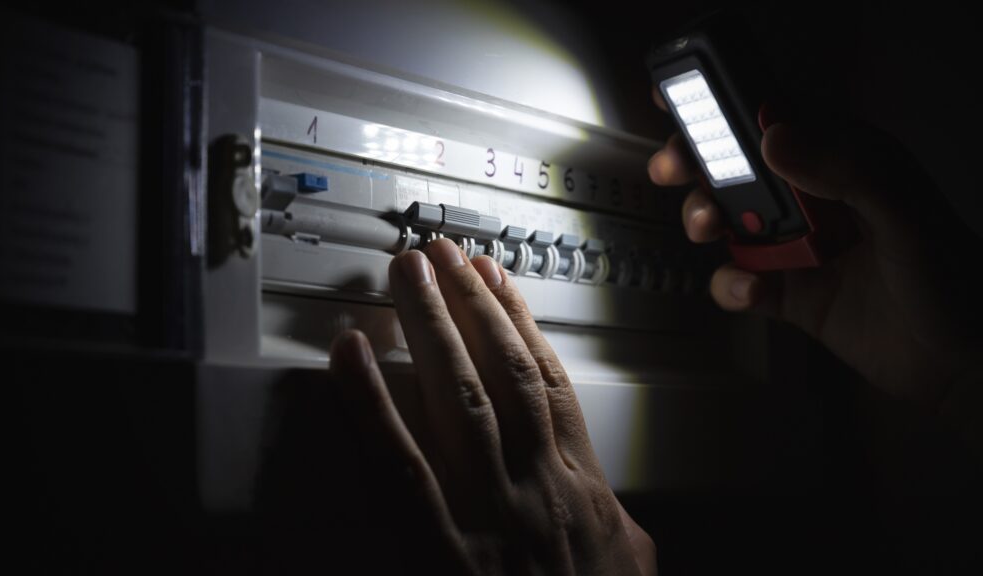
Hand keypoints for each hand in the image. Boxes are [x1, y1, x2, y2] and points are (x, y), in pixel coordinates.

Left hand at [330, 239, 655, 575]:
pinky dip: (371, 404)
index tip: (498, 282)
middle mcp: (534, 486)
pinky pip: (397, 463)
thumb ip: (620, 533)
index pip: (547, 382)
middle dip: (471, 304)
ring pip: (458, 396)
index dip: (521, 322)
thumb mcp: (631, 572)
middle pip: (501, 371)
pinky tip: (351, 358)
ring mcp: (486, 512)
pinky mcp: (435, 551)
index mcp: (578, 489)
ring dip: (431, 327)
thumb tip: (617, 514)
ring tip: (408, 274)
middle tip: (441, 254)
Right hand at [648, 92, 982, 410]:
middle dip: (698, 164)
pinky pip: (741, 281)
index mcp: (846, 162)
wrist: (962, 366)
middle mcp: (817, 199)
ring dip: (705, 219)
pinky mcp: (790, 294)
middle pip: (739, 168)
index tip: (685, 107)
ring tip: (707, 228)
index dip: (729, 109)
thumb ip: (847, 168)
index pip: (780, 120)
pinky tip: (749, 290)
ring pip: (730, 221)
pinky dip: (732, 285)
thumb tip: (775, 137)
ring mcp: (799, 247)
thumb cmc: (952, 280)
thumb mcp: (905, 211)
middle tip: (673, 170)